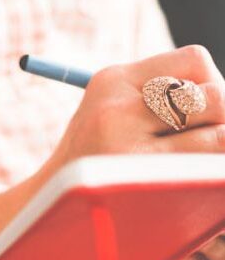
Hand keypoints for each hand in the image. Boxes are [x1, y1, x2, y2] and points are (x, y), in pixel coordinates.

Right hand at [42, 45, 224, 173]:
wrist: (52, 198)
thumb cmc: (93, 152)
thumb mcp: (112, 108)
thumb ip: (161, 95)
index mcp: (112, 80)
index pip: (196, 60)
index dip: (211, 82)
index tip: (203, 107)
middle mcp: (116, 107)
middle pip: (214, 95)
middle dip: (222, 116)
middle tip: (209, 134)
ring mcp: (124, 146)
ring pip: (219, 135)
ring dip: (220, 148)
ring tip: (200, 160)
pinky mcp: (134, 183)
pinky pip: (205, 173)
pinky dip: (212, 175)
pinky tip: (194, 179)